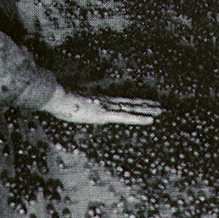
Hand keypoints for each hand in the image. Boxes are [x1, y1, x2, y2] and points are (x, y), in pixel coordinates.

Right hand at [41, 88, 163, 124]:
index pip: (119, 101)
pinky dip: (139, 118)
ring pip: (132, 108)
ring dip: (147, 109)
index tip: (142, 102)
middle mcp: (106, 102)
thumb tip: (68, 98)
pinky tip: (151, 120)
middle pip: (129, 102)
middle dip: (145, 104)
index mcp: (97, 100)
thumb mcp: (66, 100)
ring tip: (161, 110)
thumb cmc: (58, 100)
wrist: (57, 97)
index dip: (132, 101)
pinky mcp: (106, 114)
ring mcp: (107, 108)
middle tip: (159, 105)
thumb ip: (72, 98)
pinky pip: (126, 116)